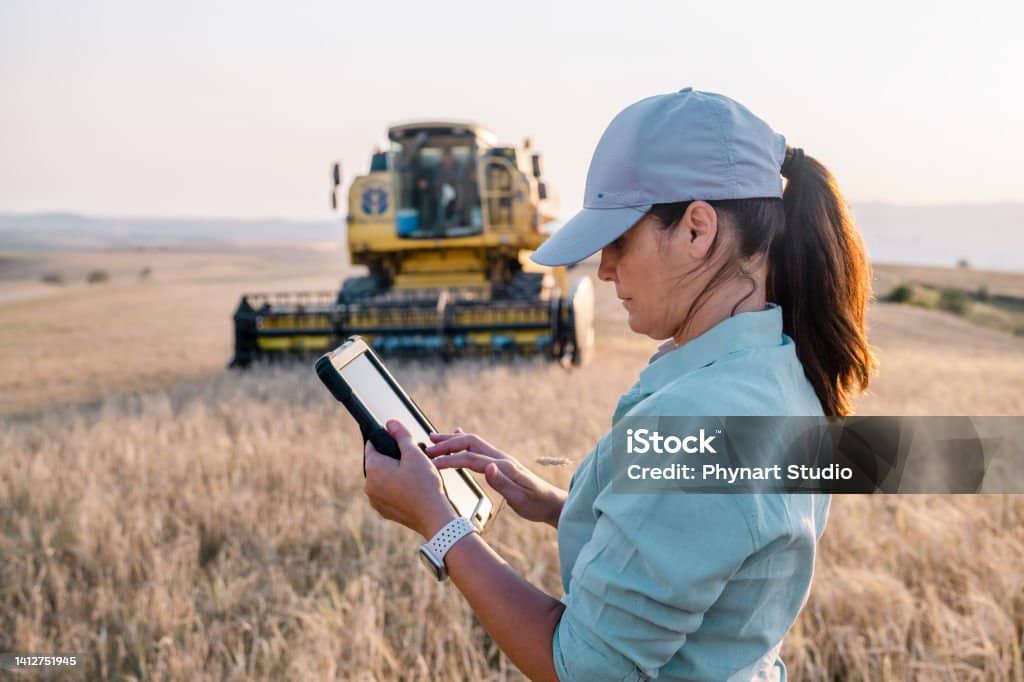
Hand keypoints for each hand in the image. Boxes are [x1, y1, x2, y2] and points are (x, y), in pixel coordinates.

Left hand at [364, 420, 458, 538]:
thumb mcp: (414, 454)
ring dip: (394, 474)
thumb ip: (401, 436)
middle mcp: (369, 485)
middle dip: (392, 458)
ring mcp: (375, 500)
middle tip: (412, 459)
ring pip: (382, 478)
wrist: (433, 516)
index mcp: (373, 468)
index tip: (399, 442)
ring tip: (414, 475)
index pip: (372, 445)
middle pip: (377, 462)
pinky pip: (386, 493)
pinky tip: (412, 489)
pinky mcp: (383, 510)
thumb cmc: (425, 485)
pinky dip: (396, 489)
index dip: (387, 440)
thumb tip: (391, 423)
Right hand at [425, 430, 566, 527]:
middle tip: (427, 447)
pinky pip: (478, 448)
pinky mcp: (500, 464)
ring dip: (453, 440)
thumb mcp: (521, 499)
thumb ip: (504, 483)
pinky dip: (464, 441)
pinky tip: (457, 436)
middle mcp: (500, 458)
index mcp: (503, 466)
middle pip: (470, 443)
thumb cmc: (537, 504)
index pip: (471, 458)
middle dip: (447, 443)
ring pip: (472, 443)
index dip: (450, 459)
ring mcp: (500, 459)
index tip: (432, 463)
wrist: (552, 503)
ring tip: (434, 438)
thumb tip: (488, 468)